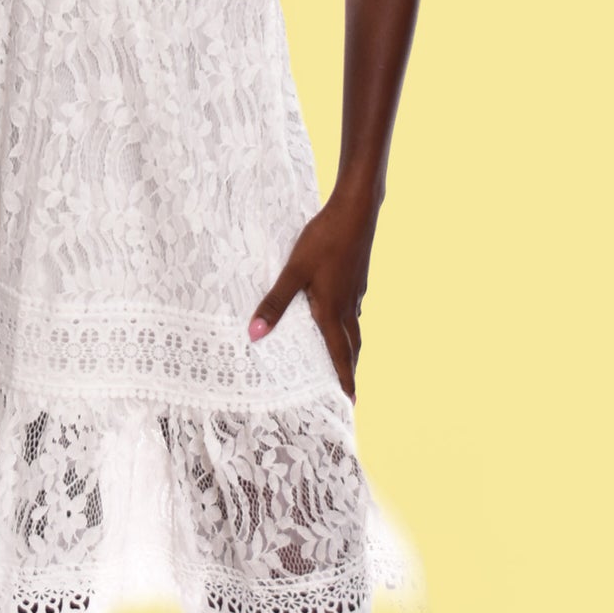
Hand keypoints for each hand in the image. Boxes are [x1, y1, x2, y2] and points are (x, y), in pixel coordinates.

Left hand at [249, 194, 376, 398]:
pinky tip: (340, 315)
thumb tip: (256, 335)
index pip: (339, 354)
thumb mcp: (294, 271)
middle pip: (352, 345)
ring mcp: (356, 291)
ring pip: (354, 327)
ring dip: (350, 347)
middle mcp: (348, 306)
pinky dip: (348, 323)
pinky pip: (354, 310)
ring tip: (344, 358)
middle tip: (348, 388)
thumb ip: (275, 303)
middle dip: (349, 368)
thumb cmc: (324, 240)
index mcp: (332, 311)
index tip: (350, 400)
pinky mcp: (358, 278)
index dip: (343, 378)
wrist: (355, 212)